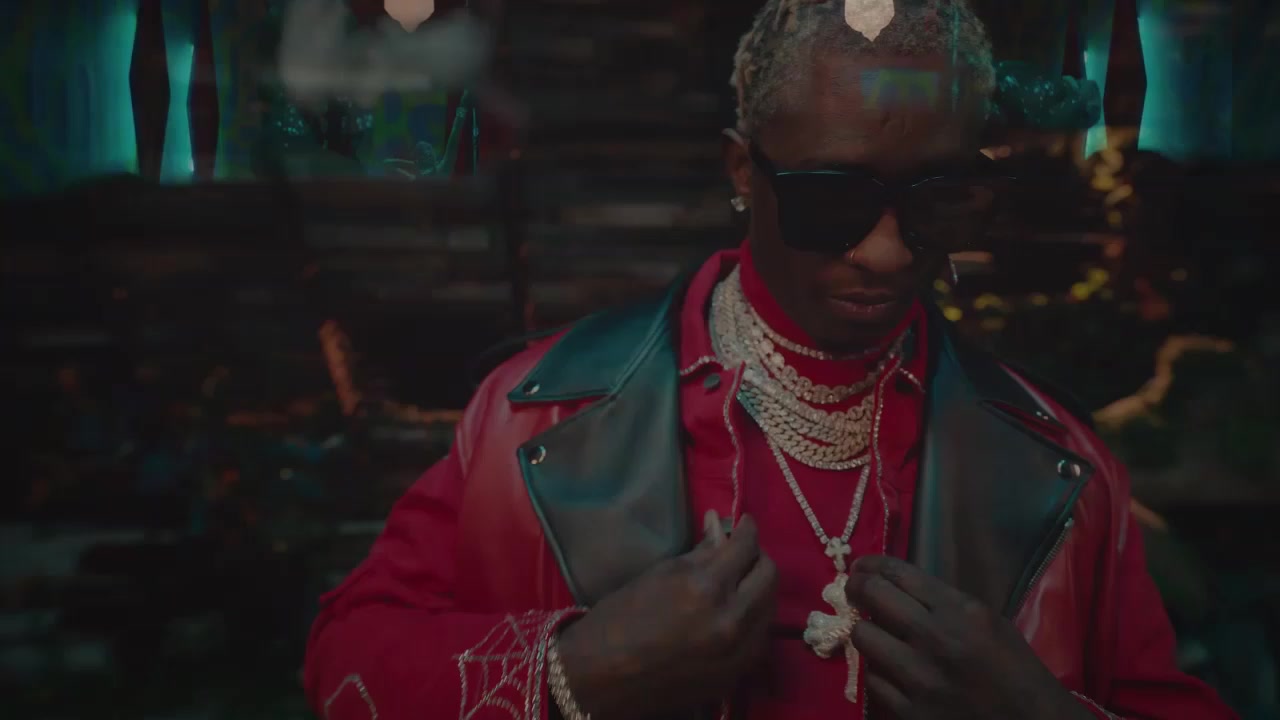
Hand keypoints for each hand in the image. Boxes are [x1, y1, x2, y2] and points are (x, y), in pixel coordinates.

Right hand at [556, 511, 777, 719]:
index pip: (746, 546)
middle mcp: (731, 619)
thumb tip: (720, 526)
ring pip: (770, 607)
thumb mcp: (659, 574)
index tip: (744, 524)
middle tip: (741, 553)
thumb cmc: (620, 618)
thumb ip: (700, 553)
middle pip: (769, 575)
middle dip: (758, 557)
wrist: (601, 677)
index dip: (747, 529)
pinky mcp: (738, 675)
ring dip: (758, 588)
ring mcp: (739, 652)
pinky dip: (753, 619)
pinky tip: (734, 613)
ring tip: (738, 582)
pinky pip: (760, 637)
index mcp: (705, 588)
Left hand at [845, 556, 1090, 719]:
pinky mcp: (910, 712)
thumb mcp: (988, 621)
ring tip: (877, 635)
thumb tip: (895, 587)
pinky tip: (891, 672)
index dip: (871, 565)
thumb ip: (944, 602)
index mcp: (961, 612)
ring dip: (867, 633)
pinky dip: (879, 673)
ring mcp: (920, 678)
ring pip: (863, 637)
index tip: (861, 567)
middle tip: (855, 592)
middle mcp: (936, 639)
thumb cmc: (1015, 670)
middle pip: (871, 595)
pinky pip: (872, 680)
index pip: (899, 573)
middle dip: (857, 588)